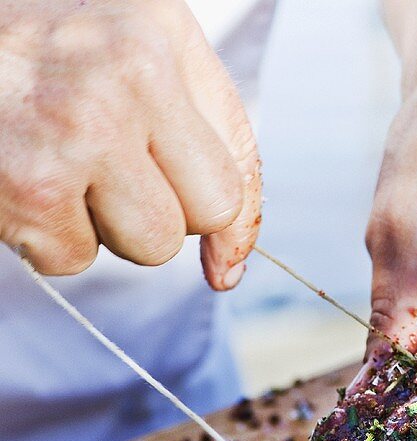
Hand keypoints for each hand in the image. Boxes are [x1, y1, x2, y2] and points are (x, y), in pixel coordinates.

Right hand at [0, 0, 260, 288]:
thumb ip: (204, 143)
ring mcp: (76, 132)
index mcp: (160, 34)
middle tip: (109, 172)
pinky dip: (47, 237)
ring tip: (62, 167)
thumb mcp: (134, 53)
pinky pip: (75, 260)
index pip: (237, 173)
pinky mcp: (30, 187)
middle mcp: (126, 76)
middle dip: (164, 214)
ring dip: (108, 229)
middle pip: (202, 218)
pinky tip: (22, 179)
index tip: (220, 254)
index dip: (228, 224)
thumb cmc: (33, 45)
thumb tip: (228, 271)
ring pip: (149, 248)